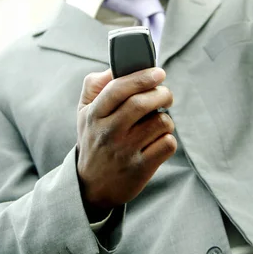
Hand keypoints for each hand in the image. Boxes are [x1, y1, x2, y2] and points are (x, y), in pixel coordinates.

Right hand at [76, 68, 176, 212]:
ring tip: (158, 121)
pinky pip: (167, 144)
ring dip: (166, 118)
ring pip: (159, 122)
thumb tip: (114, 67)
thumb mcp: (83, 112)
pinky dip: (168, 139)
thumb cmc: (93, 140)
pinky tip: (158, 140)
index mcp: (94, 115)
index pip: (117, 89)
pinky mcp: (140, 168)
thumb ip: (94, 85)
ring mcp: (124, 152)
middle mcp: (108, 132)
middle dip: (161, 93)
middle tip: (165, 94)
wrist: (91, 186)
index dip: (141, 77)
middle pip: (141, 103)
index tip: (159, 72)